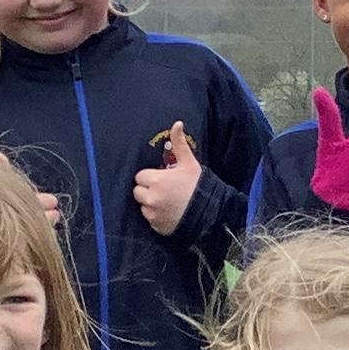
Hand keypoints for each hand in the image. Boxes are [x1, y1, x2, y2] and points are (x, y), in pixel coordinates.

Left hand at [131, 120, 202, 235]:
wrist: (210, 213)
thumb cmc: (198, 186)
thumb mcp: (189, 163)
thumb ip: (179, 143)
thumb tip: (177, 123)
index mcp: (156, 180)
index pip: (140, 176)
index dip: (150, 176)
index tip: (162, 178)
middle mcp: (151, 197)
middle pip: (138, 191)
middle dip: (147, 190)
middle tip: (164, 190)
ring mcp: (152, 213)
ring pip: (143, 205)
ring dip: (150, 203)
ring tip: (167, 201)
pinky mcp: (155, 226)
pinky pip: (149, 218)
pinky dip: (156, 216)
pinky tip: (169, 212)